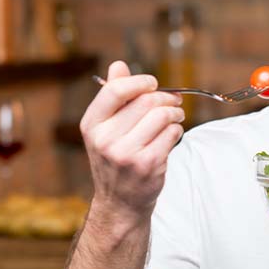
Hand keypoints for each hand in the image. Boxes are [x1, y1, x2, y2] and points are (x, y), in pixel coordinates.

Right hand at [80, 61, 184, 222]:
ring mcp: (126, 154)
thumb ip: (113, 96)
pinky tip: (171, 135)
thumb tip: (119, 65)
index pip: (116, 90)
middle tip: (174, 102)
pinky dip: (177, 130)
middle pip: (146, 101)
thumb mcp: (105, 128)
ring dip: (175, 113)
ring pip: (162, 115)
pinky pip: (172, 133)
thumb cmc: (116, 159)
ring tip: (175, 116)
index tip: (152, 83)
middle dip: (166, 97)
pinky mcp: (148, 164)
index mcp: (92, 124)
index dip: (139, 81)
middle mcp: (105, 139)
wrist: (120, 203)